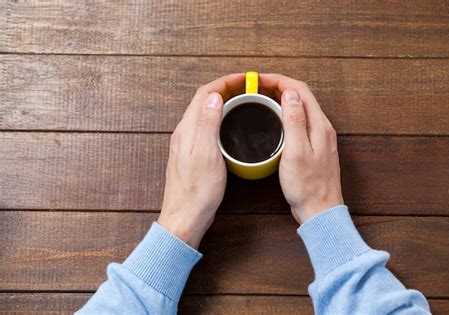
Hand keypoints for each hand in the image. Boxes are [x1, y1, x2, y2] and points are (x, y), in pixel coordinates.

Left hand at [158, 74, 244, 247]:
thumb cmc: (197, 191)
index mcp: (187, 129)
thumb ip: (207, 123)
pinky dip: (219, 118)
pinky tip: (230, 125)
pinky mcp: (193, 154)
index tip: (244, 79)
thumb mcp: (206, 154)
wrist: (185, 216)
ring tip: (242, 100)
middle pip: (203, 100)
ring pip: (204, 113)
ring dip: (222, 101)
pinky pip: (206, 126)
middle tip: (247, 87)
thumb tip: (214, 96)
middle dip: (225, 88)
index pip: (204, 93)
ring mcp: (187, 144)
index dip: (224, 82)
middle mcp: (185, 133)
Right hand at [260, 74, 343, 223]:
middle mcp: (322, 127)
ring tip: (263, 98)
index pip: (300, 90)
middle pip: (301, 96)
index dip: (279, 80)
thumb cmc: (307, 186)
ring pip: (301, 107)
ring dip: (283, 98)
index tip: (259, 79)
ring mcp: (320, 137)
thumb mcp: (296, 152)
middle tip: (257, 86)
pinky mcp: (315, 146)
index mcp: (319, 125)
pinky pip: (301, 120)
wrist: (319, 210)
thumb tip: (290, 94)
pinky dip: (286, 113)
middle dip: (279, 85)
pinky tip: (275, 119)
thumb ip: (295, 121)